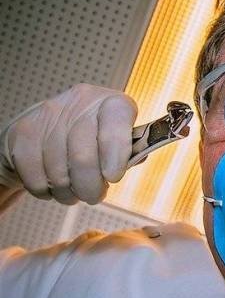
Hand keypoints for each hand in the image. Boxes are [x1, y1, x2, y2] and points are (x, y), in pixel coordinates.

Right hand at [0, 83, 136, 204]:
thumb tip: (127, 163)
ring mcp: (48, 114)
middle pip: (83, 156)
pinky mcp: (22, 131)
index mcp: (112, 103)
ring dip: (68, 192)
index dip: (116, 154)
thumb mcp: (119, 143)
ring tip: (74, 190)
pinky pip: (35, 176)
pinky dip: (45, 190)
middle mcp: (80, 102)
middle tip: (93, 196)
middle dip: (90, 187)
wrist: (49, 130)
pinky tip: (53, 185)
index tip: (113, 177)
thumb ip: (129, 155)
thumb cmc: (94, 141)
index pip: (116, 124)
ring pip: (58, 172)